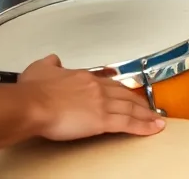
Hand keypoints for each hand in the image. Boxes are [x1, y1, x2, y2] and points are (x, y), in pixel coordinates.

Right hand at [20, 54, 165, 139]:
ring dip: (146, 114)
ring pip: (131, 108)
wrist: (32, 104)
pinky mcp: (101, 120)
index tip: (128, 91)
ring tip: (157, 119)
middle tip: (148, 107)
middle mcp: (97, 88)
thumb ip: (50, 64)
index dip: (121, 88)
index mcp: (84, 77)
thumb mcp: (41, 69)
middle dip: (139, 101)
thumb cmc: (33, 91)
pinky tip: (153, 128)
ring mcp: (101, 103)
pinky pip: (128, 123)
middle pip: (124, 94)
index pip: (109, 82)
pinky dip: (143, 126)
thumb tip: (54, 60)